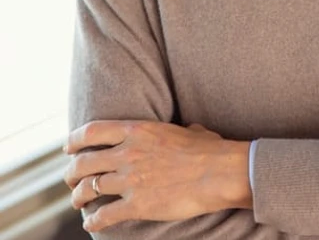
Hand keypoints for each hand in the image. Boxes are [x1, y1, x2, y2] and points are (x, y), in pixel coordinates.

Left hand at [63, 121, 251, 232]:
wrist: (218, 172)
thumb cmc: (208, 150)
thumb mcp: (186, 130)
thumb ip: (176, 130)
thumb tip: (187, 131)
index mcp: (137, 129)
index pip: (92, 131)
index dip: (75, 140)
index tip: (68, 147)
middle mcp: (128, 152)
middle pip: (84, 162)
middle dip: (72, 173)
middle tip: (71, 179)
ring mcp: (130, 179)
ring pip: (89, 189)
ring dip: (79, 197)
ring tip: (79, 201)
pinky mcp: (136, 205)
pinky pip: (103, 214)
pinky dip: (93, 219)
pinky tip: (91, 222)